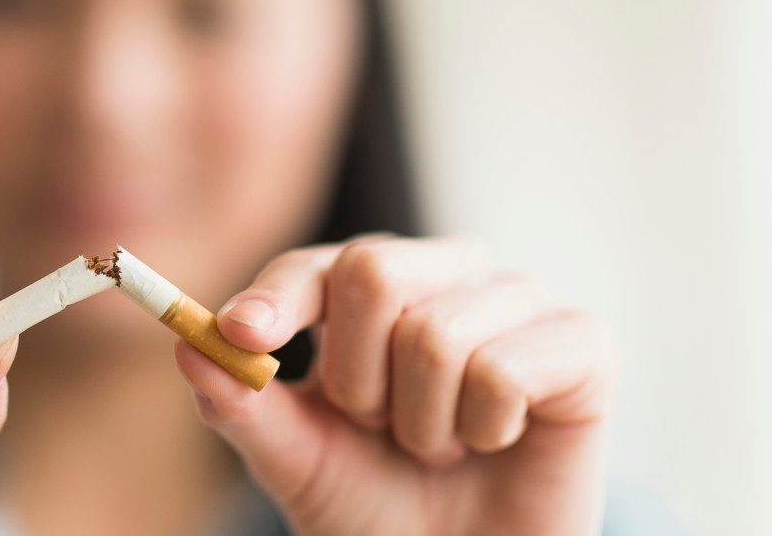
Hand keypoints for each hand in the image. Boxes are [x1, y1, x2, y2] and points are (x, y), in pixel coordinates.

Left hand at [176, 235, 616, 535]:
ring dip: (422, 424)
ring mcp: (518, 298)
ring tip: (440, 446)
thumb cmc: (379, 505)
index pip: (318, 266)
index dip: (277, 298)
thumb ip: (243, 405)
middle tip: (382, 426)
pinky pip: (503, 372)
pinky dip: (483, 432)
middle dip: (357, 379)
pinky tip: (495, 443)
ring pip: (436, 334)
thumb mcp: (297, 460)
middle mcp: (449, 272)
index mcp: (376, 287)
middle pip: (373, 270)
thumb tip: (188, 346)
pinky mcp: (583, 342)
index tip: (242, 336)